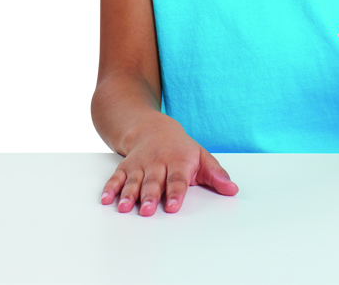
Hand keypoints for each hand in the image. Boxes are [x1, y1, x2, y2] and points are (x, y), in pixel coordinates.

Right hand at [99, 112, 236, 214]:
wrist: (152, 128)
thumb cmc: (180, 148)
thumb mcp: (201, 157)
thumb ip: (216, 175)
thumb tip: (232, 189)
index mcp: (178, 162)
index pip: (178, 179)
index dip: (176, 193)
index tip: (174, 207)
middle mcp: (157, 163)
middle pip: (154, 182)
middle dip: (150, 196)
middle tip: (148, 210)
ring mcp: (140, 165)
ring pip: (134, 181)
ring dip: (128, 195)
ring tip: (124, 208)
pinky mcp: (125, 167)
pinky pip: (116, 177)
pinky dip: (110, 188)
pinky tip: (106, 199)